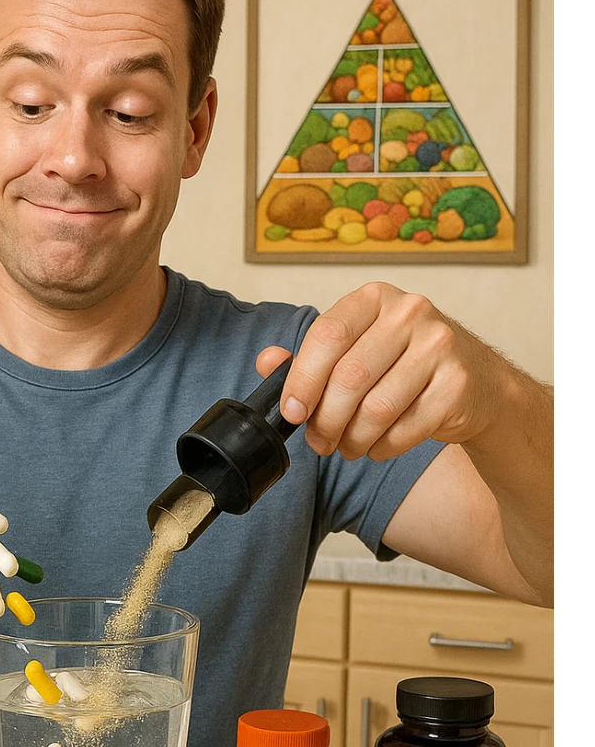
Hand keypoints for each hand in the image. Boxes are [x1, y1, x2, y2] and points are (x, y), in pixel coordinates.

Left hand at [256, 281, 502, 460]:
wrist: (478, 383)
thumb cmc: (405, 366)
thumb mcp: (357, 350)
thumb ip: (311, 356)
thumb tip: (268, 362)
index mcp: (374, 298)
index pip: (328, 334)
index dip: (302, 379)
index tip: (292, 413)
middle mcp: (410, 312)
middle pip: (349, 377)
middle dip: (326, 420)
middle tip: (319, 441)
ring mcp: (439, 345)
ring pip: (377, 409)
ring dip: (353, 440)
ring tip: (348, 447)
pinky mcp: (457, 383)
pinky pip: (405, 429)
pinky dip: (383, 447)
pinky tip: (379, 445)